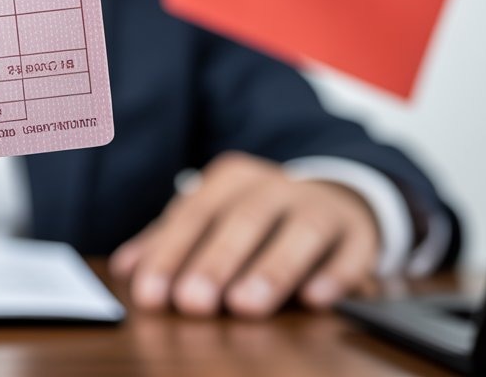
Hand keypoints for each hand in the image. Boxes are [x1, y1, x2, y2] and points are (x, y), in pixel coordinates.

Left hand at [108, 152, 378, 317]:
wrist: (336, 199)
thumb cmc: (258, 218)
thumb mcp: (212, 219)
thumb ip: (168, 241)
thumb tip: (125, 270)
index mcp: (229, 179)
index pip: (193, 214)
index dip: (169, 254)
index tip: (151, 295)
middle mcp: (274, 186)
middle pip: (242, 221)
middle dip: (215, 263)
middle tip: (193, 303)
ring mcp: (319, 206)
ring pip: (298, 232)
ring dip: (272, 269)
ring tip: (246, 306)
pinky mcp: (360, 234)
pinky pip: (350, 252)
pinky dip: (335, 275)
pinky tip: (317, 299)